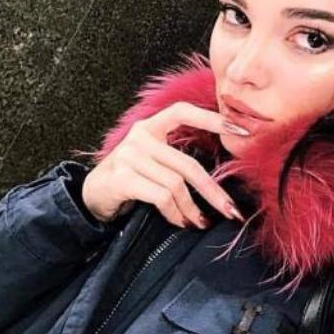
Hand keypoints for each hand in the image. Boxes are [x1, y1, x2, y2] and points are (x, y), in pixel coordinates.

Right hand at [82, 101, 248, 227]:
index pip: (183, 112)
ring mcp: (129, 157)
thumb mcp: (152, 159)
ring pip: (175, 184)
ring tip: (199, 221)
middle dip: (213, 191)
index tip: (241, 130)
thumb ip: (177, 158)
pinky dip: (175, 213)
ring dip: (191, 209)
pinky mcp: (122, 179)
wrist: (92, 195)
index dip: (212, 118)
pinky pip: (160, 197)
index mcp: (150, 126)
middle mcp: (139, 136)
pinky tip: (180, 221)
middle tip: (230, 210)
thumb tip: (218, 178)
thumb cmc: (131, 177)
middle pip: (187, 164)